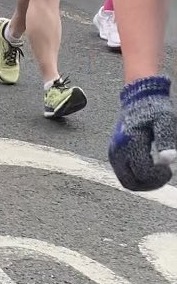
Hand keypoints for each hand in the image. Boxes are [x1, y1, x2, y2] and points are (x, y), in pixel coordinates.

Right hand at [109, 76, 176, 190]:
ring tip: (157, 172)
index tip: (169, 168)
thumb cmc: (154, 110)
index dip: (159, 175)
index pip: (142, 171)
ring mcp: (113, 152)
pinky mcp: (114, 154)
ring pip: (126, 181)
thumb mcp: (165, 122)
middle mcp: (117, 148)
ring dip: (143, 183)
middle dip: (150, 183)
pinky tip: (149, 168)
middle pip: (131, 182)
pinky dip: (137, 177)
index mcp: (129, 140)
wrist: (138, 99)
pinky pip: (124, 175)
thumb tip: (169, 161)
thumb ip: (166, 141)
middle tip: (163, 174)